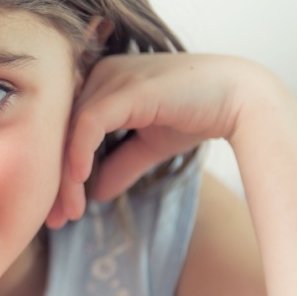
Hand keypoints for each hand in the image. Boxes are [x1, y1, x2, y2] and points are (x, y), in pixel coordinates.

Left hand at [46, 53, 264, 227]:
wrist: (242, 100)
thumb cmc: (197, 115)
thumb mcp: (149, 146)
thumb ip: (120, 165)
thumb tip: (96, 194)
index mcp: (101, 84)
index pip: (67, 131)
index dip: (59, 172)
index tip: (59, 211)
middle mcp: (100, 75)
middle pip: (61, 132)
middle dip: (56, 180)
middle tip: (54, 220)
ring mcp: (111, 77)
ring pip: (70, 131)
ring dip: (66, 177)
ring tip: (68, 213)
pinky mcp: (125, 87)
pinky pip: (88, 122)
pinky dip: (79, 153)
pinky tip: (79, 181)